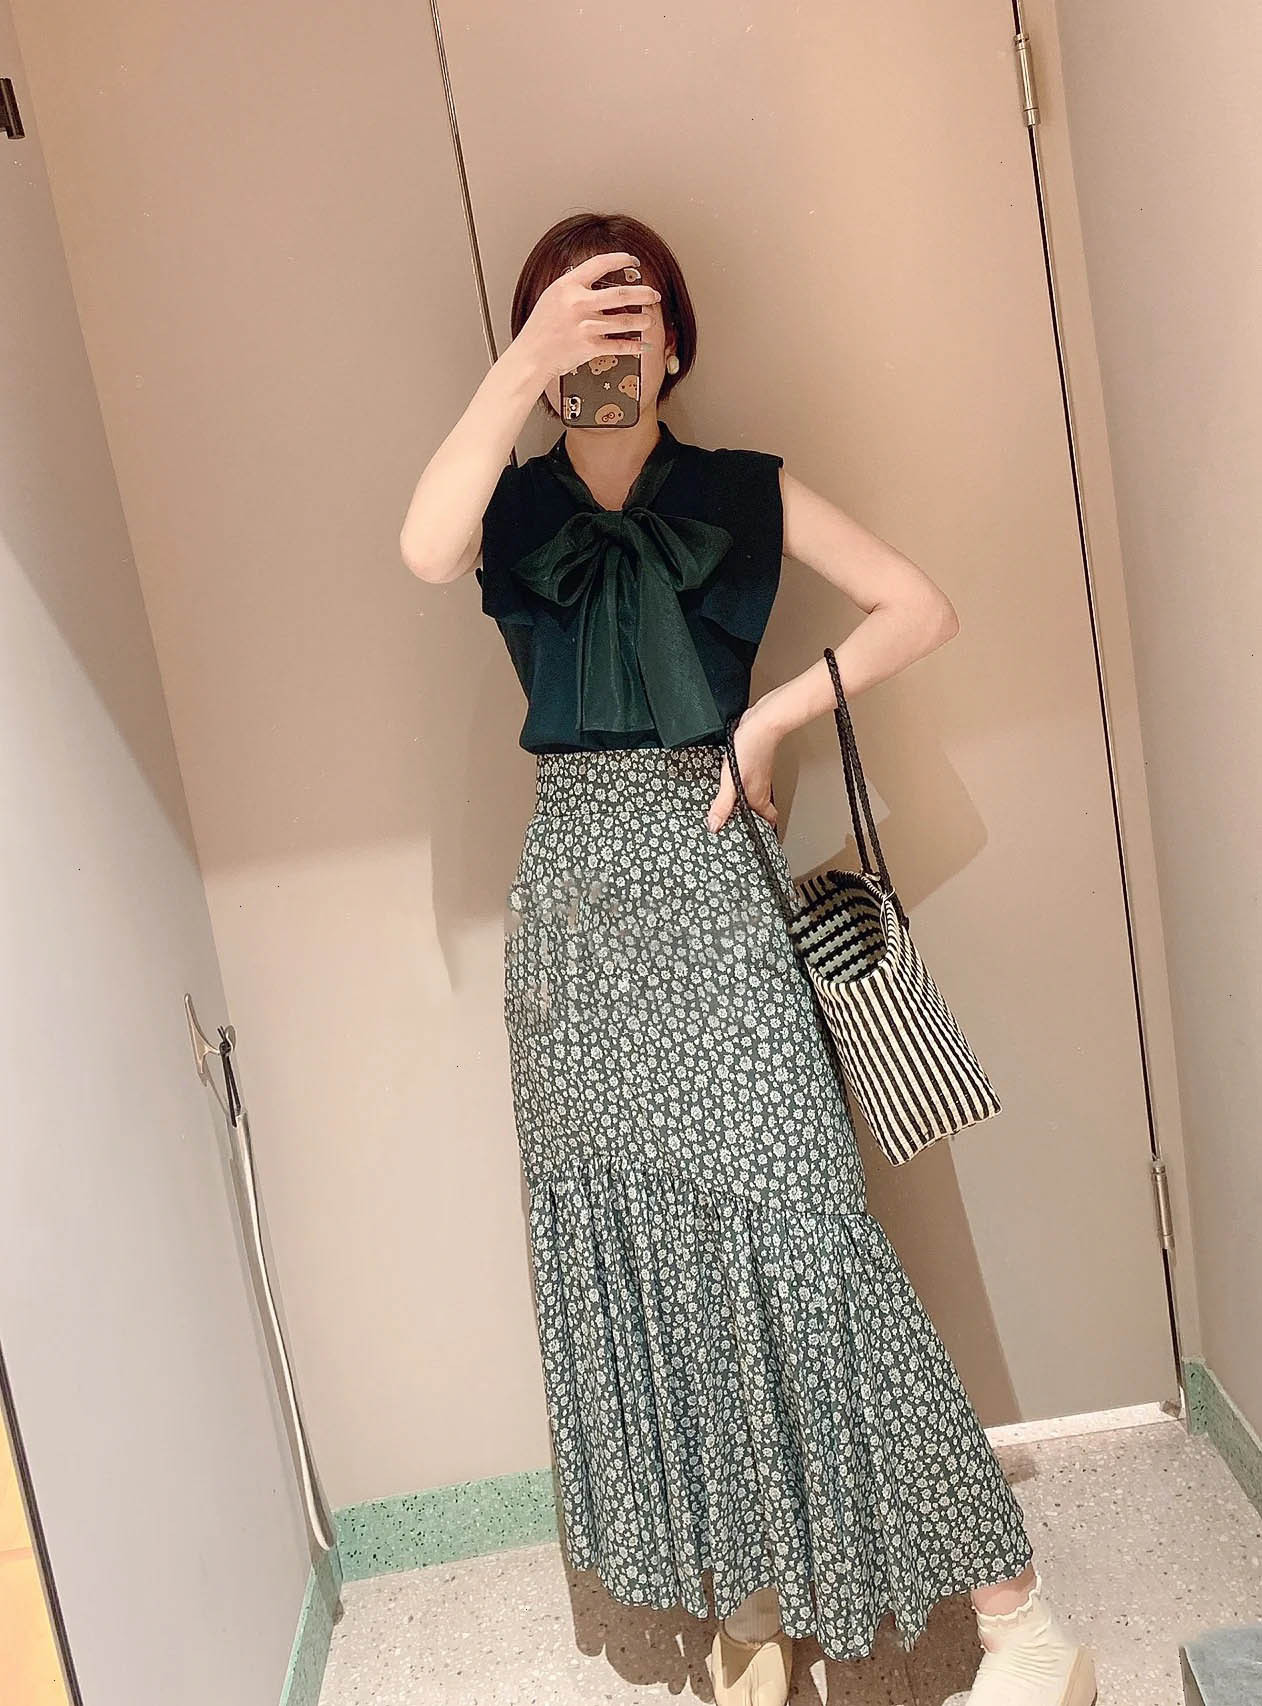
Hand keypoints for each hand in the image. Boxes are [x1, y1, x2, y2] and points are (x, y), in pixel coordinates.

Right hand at [513, 251, 659, 382]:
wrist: (531, 356)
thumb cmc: (540, 328)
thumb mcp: (552, 297)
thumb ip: (573, 287)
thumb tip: (595, 279)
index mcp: (568, 286)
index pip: (600, 264)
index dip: (621, 260)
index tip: (633, 262)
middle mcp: (579, 303)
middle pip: (621, 294)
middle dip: (643, 293)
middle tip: (653, 294)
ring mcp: (586, 326)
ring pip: (625, 321)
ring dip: (642, 320)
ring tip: (648, 320)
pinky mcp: (590, 346)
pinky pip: (619, 345)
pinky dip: (634, 346)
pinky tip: (641, 345)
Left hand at [707, 706, 779, 832]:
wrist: (761, 723)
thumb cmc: (751, 749)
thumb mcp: (731, 781)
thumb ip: (723, 804)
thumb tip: (715, 825)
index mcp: (757, 797)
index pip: (768, 820)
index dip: (763, 830)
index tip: (755, 838)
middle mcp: (761, 788)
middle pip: (762, 810)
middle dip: (753, 818)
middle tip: (741, 825)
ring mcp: (759, 776)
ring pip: (756, 795)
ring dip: (747, 802)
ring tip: (733, 807)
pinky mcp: (754, 763)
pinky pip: (750, 780)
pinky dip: (743, 786)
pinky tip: (732, 781)